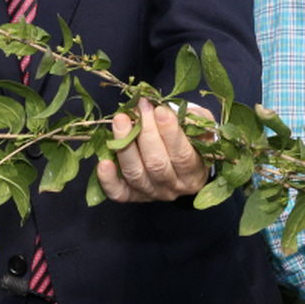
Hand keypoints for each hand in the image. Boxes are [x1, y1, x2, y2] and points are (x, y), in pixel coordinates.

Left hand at [96, 98, 211, 201]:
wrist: (185, 164)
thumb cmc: (192, 140)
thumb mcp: (200, 127)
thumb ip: (188, 119)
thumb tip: (161, 109)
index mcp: (195, 173)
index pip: (182, 155)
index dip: (170, 132)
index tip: (160, 110)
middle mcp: (174, 187)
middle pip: (156, 164)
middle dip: (146, 132)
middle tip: (140, 108)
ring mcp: (152, 193)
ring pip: (136, 174)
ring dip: (125, 145)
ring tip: (121, 120)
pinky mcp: (132, 195)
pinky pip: (118, 193)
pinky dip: (108, 180)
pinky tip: (104, 162)